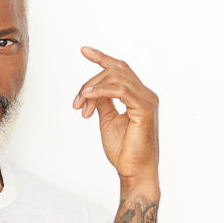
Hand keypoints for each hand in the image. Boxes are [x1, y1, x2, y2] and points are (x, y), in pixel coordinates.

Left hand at [73, 47, 159, 191]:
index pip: (121, 69)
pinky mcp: (145, 109)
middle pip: (116, 71)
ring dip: (92, 88)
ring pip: (116, 78)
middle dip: (90, 82)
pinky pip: (120, 90)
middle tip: (76, 102)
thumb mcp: (108, 121)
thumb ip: (103, 103)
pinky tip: (88, 97)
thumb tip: (92, 90)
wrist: (134, 172)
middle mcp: (146, 95)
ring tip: (80, 103)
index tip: (84, 50)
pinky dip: (101, 90)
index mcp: (139, 96)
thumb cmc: (124, 151)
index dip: (102, 57)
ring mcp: (147, 100)